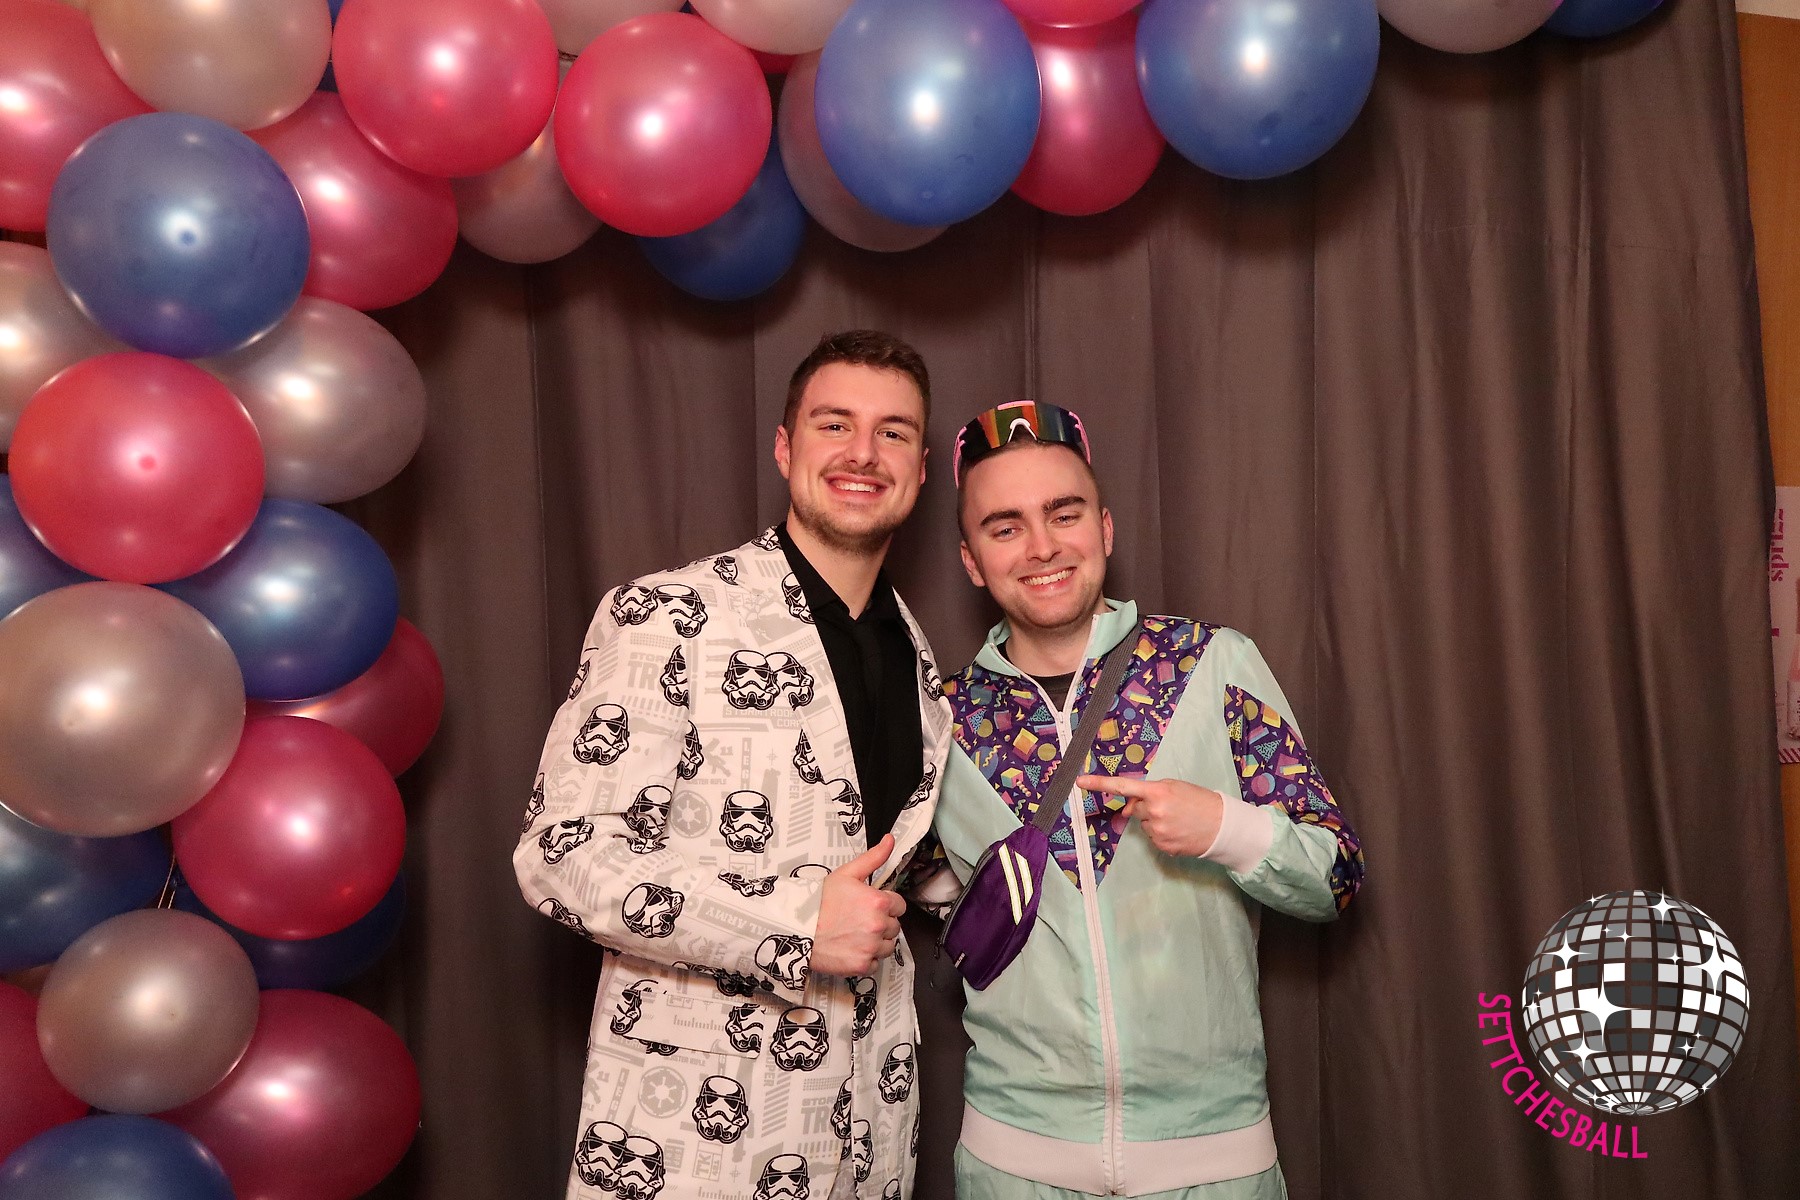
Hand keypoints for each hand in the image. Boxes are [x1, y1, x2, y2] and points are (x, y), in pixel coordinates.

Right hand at [811, 834, 907, 976]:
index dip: (886, 905)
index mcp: (878, 902)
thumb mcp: (846, 874)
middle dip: (881, 923)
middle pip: (894, 926)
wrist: (796, 927)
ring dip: (877, 942)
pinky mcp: (862, 965)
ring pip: (888, 946)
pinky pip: (875, 963)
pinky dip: (866, 958)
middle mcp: (879, 925)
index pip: (899, 906)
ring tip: (855, 935)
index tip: (871, 907)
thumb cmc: (818, 901)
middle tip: (858, 920)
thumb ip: (873, 858)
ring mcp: (871, 947)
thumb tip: (890, 840)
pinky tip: (851, 948)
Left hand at [1077, 774, 1223, 857]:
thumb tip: (1127, 808)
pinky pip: (1152, 838)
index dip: (1099, 783)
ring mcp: (1157, 832)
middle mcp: (1153, 812)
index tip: (1079, 781)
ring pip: (1142, 825)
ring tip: (1177, 819)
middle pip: (1134, 808)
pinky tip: (1178, 831)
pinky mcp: (1162, 847)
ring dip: (1153, 821)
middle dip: (1145, 807)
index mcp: (1157, 792)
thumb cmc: (1199, 801)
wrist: (1222, 826)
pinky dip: (1161, 834)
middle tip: (1169, 807)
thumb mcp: (1174, 787)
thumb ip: (1148, 793)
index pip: (1123, 786)